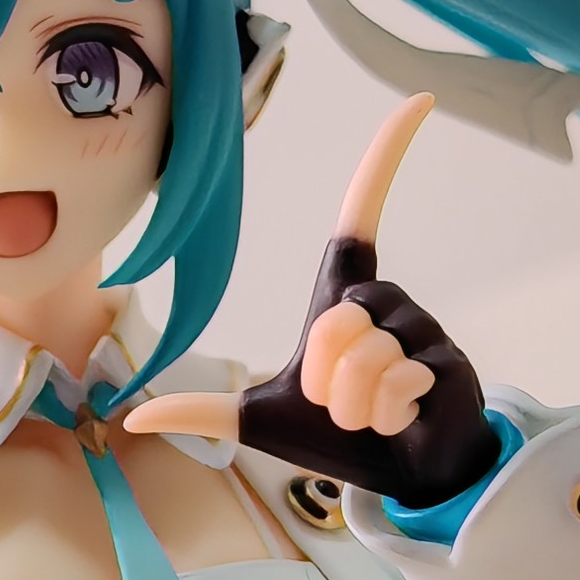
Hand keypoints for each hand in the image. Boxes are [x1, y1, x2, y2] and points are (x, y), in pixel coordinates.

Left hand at [125, 94, 500, 508]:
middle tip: (338, 405)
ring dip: (353, 405)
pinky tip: (400, 423)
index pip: (359, 219)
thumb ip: (200, 413)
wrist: (402, 476)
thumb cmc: (338, 437)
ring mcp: (420, 329)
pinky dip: (384, 416)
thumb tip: (132, 418)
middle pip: (332, 325)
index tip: (418, 102)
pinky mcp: (447, 362)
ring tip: (370, 416)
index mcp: (343, 300)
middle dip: (323, 382)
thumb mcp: (259, 421)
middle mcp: (385, 302)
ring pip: (364, 359)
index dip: (383, 161)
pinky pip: (396, 382)